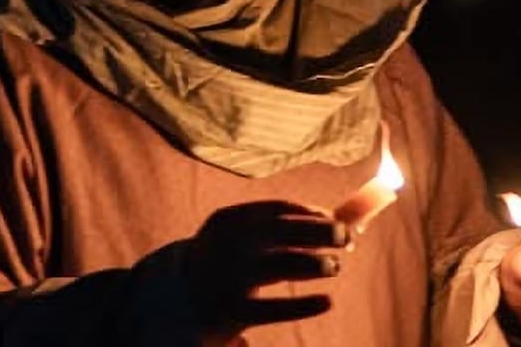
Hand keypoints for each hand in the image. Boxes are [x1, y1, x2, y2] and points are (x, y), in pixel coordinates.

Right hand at [182, 199, 348, 345]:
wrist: (173, 304)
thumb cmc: (222, 264)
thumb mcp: (242, 238)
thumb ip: (288, 226)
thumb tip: (347, 214)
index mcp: (228, 221)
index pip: (276, 209)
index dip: (309, 213)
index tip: (333, 218)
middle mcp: (227, 244)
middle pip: (282, 231)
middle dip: (319, 232)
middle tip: (347, 237)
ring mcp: (229, 277)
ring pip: (282, 265)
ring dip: (314, 263)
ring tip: (334, 265)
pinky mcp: (232, 310)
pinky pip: (275, 308)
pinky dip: (305, 304)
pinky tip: (327, 301)